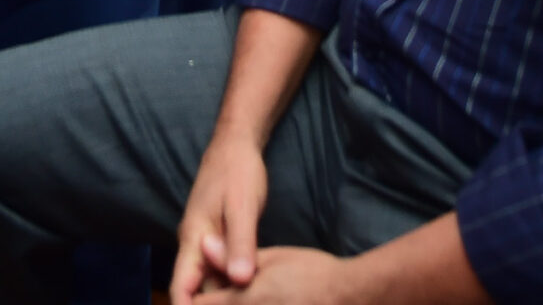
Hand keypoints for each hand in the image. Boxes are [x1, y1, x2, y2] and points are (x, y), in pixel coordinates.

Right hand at [172, 132, 269, 304]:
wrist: (237, 146)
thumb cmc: (237, 172)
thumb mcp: (242, 207)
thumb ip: (240, 244)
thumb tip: (241, 281)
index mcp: (193, 240)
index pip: (180, 287)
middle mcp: (196, 247)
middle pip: (197, 290)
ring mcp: (208, 245)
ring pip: (212, 282)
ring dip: (225, 299)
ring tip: (248, 304)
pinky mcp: (221, 242)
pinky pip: (223, 271)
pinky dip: (234, 284)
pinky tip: (250, 293)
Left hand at [194, 248, 348, 302]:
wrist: (349, 295)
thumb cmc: (312, 273)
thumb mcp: (273, 257)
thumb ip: (234, 256)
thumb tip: (203, 244)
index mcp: (244, 300)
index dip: (193, 298)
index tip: (195, 291)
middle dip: (211, 302)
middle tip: (219, 291)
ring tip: (240, 295)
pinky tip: (259, 301)